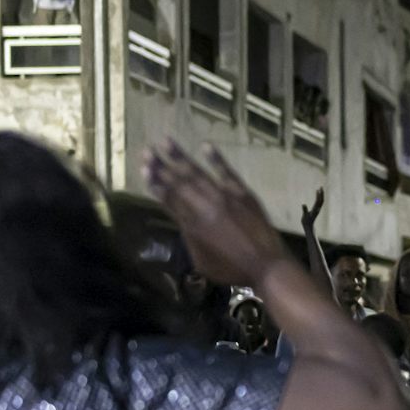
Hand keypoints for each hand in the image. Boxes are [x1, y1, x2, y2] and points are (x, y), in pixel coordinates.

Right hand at [145, 144, 288, 287]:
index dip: (155, 184)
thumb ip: (190, 239)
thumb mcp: (201, 261)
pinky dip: (216, 158)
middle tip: (146, 151)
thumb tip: (182, 222)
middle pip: (178, 183)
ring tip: (165, 140)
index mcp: (192, 225)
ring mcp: (224, 197)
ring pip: (197, 173)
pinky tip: (205, 145)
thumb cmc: (231, 269)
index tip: (145, 170)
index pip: (169, 199)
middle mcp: (204, 206)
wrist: (265, 265)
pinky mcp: (242, 193)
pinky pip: (227, 172)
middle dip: (160, 166)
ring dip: (180, 156)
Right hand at [301, 188, 324, 232]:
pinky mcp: (316, 209)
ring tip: (320, 189)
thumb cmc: (306, 222)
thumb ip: (304, 210)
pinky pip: (319, 202)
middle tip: (321, 187)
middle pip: (321, 200)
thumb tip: (303, 204)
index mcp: (315, 209)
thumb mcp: (304, 216)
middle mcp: (318, 209)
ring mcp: (317, 209)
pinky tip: (317, 194)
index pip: (318, 201)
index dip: (318, 195)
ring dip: (321, 195)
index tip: (318, 190)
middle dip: (322, 193)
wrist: (309, 227)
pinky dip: (319, 197)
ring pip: (321, 201)